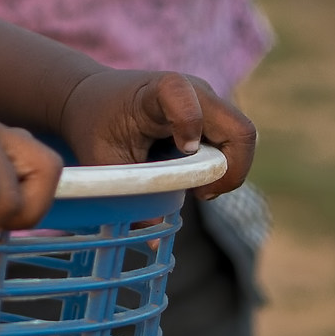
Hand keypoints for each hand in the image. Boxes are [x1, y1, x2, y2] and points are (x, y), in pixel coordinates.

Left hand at [57, 69, 254, 199]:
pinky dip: (222, 168)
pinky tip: (191, 177)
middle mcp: (194, 92)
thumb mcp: (103, 161)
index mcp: (158, 91)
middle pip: (239, 130)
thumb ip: (131, 196)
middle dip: (229, 171)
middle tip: (199, 194)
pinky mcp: (213, 117)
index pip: (186, 95)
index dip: (190, 123)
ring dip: (225, 171)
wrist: (92, 97)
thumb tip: (156, 244)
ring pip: (242, 140)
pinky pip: (234, 145)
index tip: (182, 151)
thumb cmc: (96, 125)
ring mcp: (208, 103)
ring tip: (193, 188)